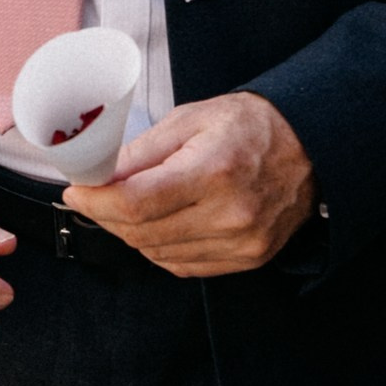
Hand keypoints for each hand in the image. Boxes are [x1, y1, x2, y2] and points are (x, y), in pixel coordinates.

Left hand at [63, 91, 315, 277]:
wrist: (309, 147)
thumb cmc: (247, 126)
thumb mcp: (189, 119)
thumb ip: (140, 151)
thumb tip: (97, 174)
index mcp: (214, 171)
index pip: (137, 203)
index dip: (96, 202)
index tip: (75, 191)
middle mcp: (231, 214)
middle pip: (142, 233)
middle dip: (105, 215)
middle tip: (91, 196)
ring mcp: (243, 242)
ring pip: (158, 253)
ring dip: (129, 233)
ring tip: (122, 206)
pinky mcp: (249, 258)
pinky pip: (183, 265)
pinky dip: (157, 248)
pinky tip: (153, 225)